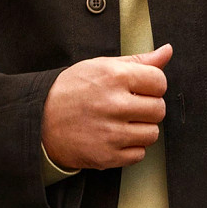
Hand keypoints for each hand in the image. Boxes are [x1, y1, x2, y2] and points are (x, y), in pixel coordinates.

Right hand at [42, 44, 171, 170]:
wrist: (40, 121)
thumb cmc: (70, 90)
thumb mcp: (100, 66)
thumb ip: (137, 61)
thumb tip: (166, 51)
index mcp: (114, 77)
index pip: (159, 81)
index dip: (152, 85)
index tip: (140, 88)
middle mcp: (114, 105)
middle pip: (159, 109)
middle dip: (148, 107)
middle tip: (129, 106)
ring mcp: (110, 133)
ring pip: (152, 134)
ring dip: (141, 129)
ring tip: (121, 122)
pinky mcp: (107, 156)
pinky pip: (139, 154)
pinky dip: (130, 148)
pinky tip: (114, 137)